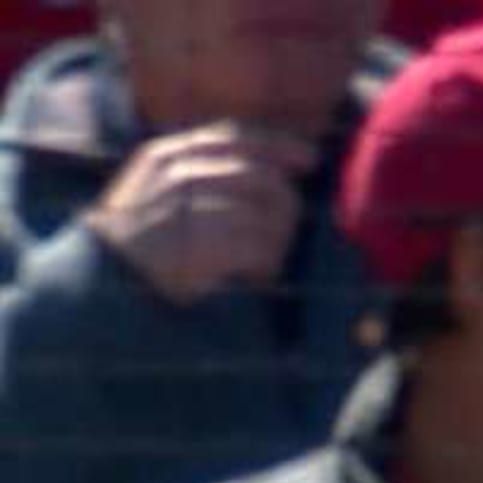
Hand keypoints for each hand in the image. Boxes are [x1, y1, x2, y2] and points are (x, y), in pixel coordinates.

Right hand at [80, 121, 311, 304]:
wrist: (101, 271)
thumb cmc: (136, 233)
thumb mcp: (156, 184)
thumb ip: (200, 167)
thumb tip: (266, 166)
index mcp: (167, 154)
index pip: (235, 136)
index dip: (278, 145)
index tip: (310, 158)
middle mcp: (179, 173)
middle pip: (262, 176)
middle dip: (284, 205)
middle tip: (284, 230)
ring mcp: (188, 207)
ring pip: (267, 214)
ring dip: (277, 240)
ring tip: (265, 258)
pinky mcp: (201, 244)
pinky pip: (259, 248)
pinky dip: (266, 264)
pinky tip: (257, 275)